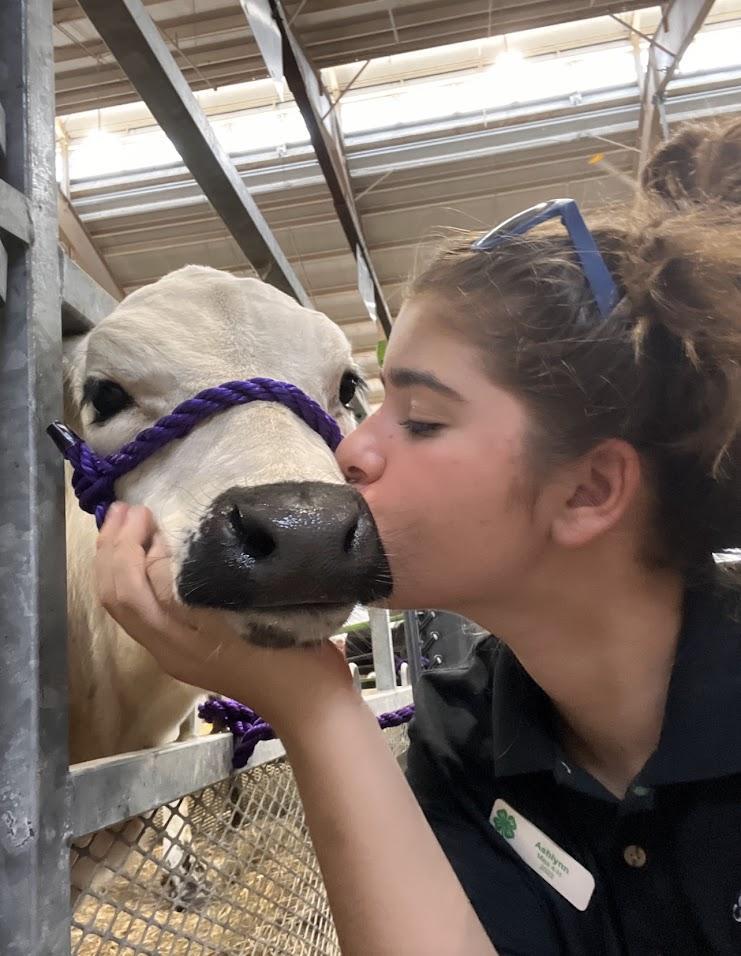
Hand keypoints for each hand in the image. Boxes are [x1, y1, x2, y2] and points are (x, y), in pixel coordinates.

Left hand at [95, 503, 355, 733]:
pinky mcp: (189, 648)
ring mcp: (176, 650)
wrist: (313, 705)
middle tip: (128, 508)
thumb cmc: (289, 659)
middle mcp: (165, 649)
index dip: (130, 547)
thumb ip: (197, 587)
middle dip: (113, 549)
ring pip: (127, 603)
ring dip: (121, 561)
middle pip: (117, 597)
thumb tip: (163, 550)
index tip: (150, 512)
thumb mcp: (245, 616)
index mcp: (175, 643)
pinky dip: (136, 575)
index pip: (129, 590)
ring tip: (131, 524)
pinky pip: (144, 607)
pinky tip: (154, 554)